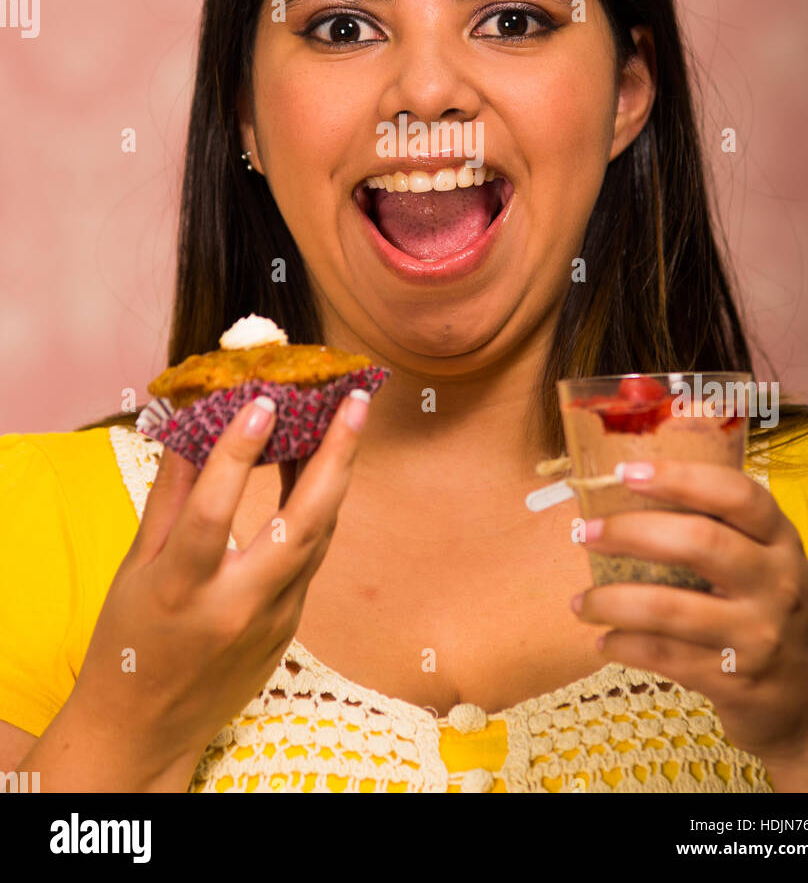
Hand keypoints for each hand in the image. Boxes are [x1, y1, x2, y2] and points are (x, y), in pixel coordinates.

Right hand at [69, 389, 370, 788]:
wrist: (145, 729)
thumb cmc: (128, 640)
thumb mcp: (134, 567)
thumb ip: (169, 495)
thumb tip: (191, 424)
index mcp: (180, 590)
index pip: (213, 511)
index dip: (238, 454)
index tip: (262, 401)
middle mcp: (235, 607)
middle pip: (301, 525)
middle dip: (335, 457)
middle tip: (355, 401)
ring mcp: (271, 622)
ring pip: (320, 538)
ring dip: (336, 475)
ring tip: (348, 418)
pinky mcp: (289, 629)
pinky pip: (313, 558)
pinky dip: (320, 509)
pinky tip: (321, 468)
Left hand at [571, 458, 807, 780]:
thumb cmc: (773, 614)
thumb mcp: (769, 565)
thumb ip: (722, 530)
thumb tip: (629, 495)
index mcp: (781, 541)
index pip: (736, 494)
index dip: (679, 478)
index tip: (627, 472)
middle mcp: (775, 582)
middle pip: (698, 541)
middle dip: (630, 532)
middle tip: (585, 533)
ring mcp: (757, 634)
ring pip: (669, 608)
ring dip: (611, 602)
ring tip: (581, 603)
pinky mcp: (736, 681)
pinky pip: (663, 656)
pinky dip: (624, 646)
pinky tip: (605, 641)